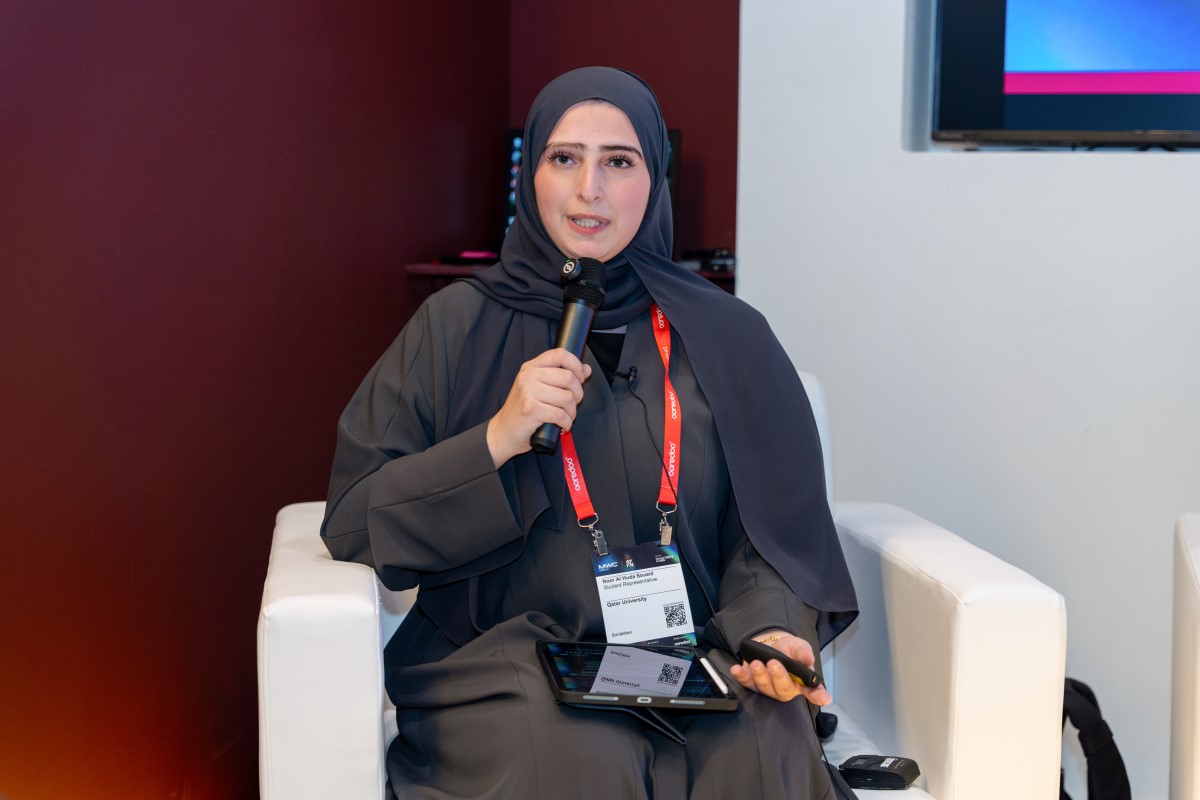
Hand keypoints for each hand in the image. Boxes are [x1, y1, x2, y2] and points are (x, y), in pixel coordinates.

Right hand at [486, 349, 592, 466]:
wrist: (503, 432)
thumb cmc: (522, 410)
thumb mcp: (539, 388)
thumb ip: (561, 376)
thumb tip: (586, 369)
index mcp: (531, 367)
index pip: (560, 354)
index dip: (576, 365)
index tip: (580, 378)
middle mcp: (528, 376)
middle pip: (568, 378)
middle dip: (578, 394)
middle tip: (571, 405)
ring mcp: (528, 392)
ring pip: (567, 398)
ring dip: (572, 412)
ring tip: (565, 417)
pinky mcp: (530, 410)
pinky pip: (561, 415)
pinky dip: (566, 423)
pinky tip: (562, 425)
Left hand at [729, 631, 831, 705]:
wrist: (771, 645)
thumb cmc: (789, 650)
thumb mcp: (799, 646)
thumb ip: (803, 653)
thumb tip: (807, 660)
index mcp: (803, 683)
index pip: (813, 692)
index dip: (818, 696)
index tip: (823, 698)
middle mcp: (787, 689)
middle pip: (784, 690)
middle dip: (778, 677)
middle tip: (774, 663)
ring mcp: (769, 689)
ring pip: (765, 687)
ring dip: (760, 675)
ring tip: (757, 663)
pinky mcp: (752, 684)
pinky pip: (746, 682)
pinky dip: (741, 676)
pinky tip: (737, 669)